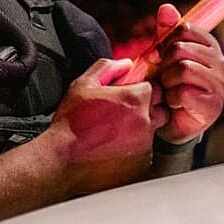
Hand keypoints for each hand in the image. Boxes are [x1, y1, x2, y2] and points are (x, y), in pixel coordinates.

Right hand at [47, 58, 164, 194]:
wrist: (64, 155)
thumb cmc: (72, 120)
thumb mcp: (84, 84)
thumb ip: (107, 68)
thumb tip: (126, 64)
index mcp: (134, 99)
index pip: (154, 87)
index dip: (140, 89)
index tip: (128, 94)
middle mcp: (145, 120)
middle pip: (160, 108)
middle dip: (146, 107)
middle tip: (124, 111)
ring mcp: (144, 142)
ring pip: (153, 128)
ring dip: (141, 125)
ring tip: (117, 128)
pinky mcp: (140, 159)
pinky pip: (146, 147)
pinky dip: (136, 143)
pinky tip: (115, 142)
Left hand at [151, 4, 223, 144]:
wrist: (174, 121)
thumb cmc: (171, 84)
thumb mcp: (165, 55)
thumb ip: (166, 31)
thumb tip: (165, 8)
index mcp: (210, 46)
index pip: (183, 29)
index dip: (165, 41)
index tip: (161, 56)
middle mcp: (220, 62)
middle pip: (180, 48)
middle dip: (164, 64)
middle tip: (165, 77)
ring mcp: (219, 84)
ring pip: (182, 69)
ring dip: (167, 82)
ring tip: (171, 89)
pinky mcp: (213, 104)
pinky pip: (182, 92)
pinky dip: (171, 98)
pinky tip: (176, 103)